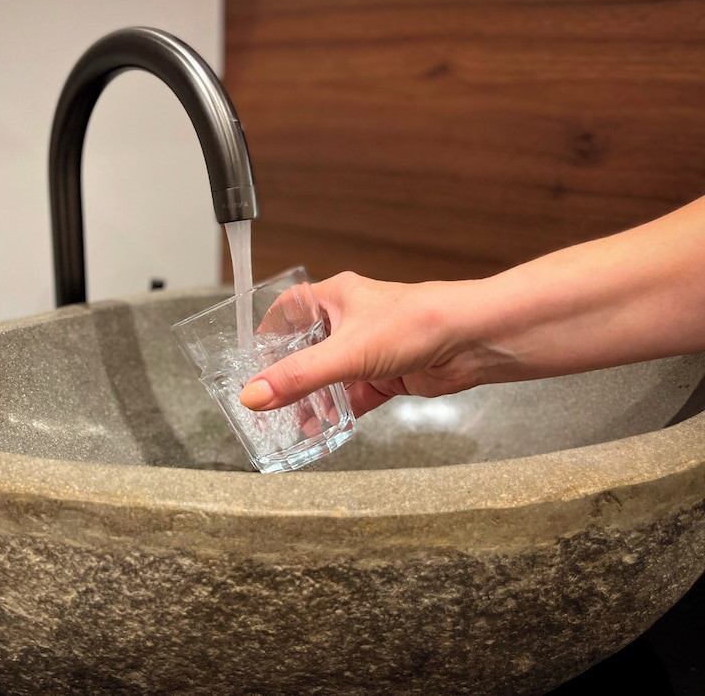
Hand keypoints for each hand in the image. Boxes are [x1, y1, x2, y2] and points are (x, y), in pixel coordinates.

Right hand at [239, 272, 502, 416]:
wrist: (472, 340)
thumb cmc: (417, 322)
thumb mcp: (346, 352)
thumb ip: (298, 377)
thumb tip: (254, 395)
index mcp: (335, 296)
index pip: (290, 308)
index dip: (269, 331)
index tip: (250, 358)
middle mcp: (351, 320)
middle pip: (307, 347)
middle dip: (288, 374)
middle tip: (266, 399)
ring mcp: (370, 349)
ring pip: (331, 375)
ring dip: (313, 397)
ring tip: (289, 421)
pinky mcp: (388, 374)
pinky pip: (354, 395)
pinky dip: (339, 411)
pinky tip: (324, 428)